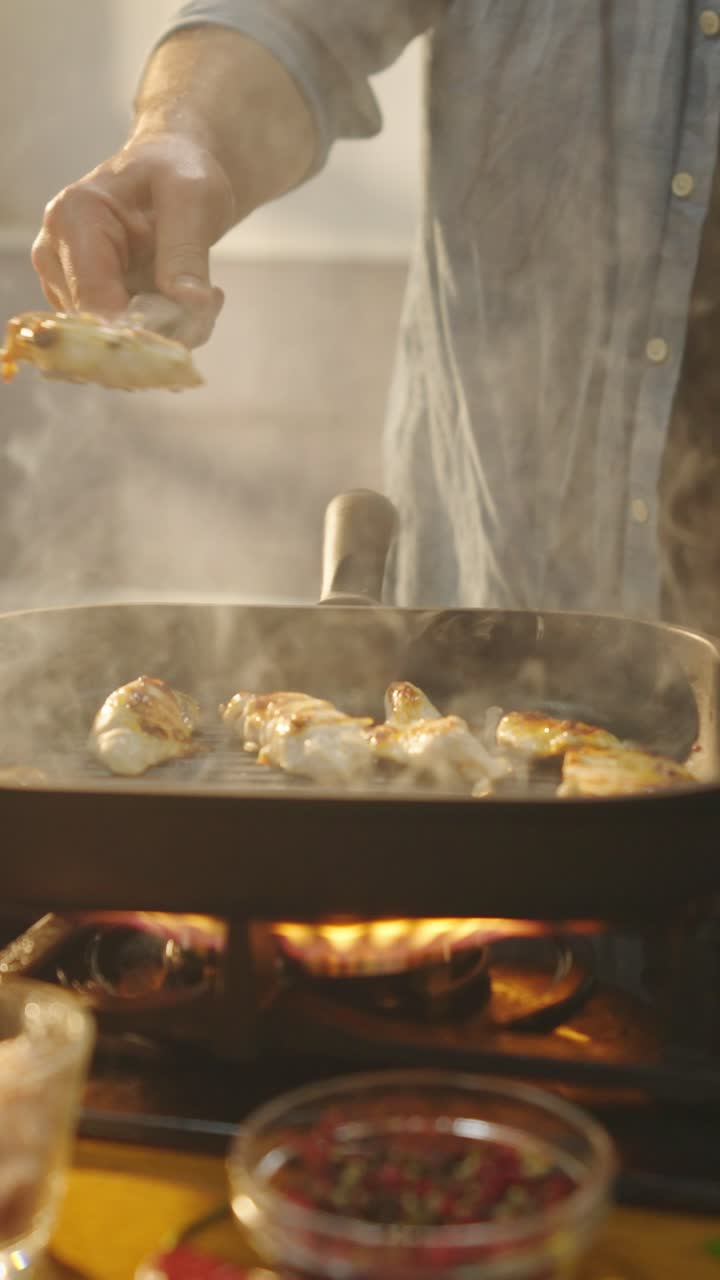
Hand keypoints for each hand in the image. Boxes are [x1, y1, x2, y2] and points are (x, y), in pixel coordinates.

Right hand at [31, 131, 234, 346]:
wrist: (173, 171)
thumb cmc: (179, 171)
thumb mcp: (194, 197)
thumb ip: (186, 252)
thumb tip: (190, 306)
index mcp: (74, 219)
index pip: (93, 299)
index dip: (138, 329)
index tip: (189, 327)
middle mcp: (57, 256)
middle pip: (102, 327)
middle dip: (161, 331)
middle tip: (209, 303)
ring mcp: (67, 283)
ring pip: (115, 340)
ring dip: (168, 332)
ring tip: (203, 295)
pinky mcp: (86, 303)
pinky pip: (124, 337)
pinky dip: (164, 331)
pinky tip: (188, 302)